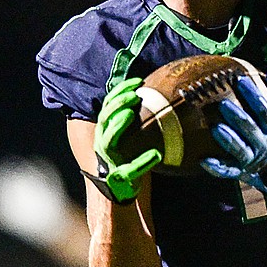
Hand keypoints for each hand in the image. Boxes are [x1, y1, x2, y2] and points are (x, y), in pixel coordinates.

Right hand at [87, 77, 160, 203]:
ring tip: (130, 114)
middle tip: (135, 94)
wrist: (122, 186)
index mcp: (107, 127)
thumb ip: (140, 116)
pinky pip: (129, 168)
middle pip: (105, 116)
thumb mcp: (133, 133)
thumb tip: (163, 95)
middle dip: (118, 103)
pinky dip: (143, 162)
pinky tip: (156, 155)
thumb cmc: (130, 154)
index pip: (109, 103)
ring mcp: (108, 157)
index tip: (138, 81)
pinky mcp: (119, 174)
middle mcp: (103, 140)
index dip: (121, 90)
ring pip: (108, 138)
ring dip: (118, 125)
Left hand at [201, 69, 266, 193]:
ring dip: (228, 140)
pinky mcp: (239, 171)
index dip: (254, 95)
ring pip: (240, 150)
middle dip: (238, 116)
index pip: (265, 109)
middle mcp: (264, 143)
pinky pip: (227, 171)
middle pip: (251, 128)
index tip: (241, 80)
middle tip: (223, 104)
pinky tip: (203, 160)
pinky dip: (216, 167)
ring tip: (215, 128)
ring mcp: (251, 159)